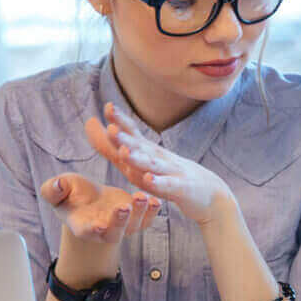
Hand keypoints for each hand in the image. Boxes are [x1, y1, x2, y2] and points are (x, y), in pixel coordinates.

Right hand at [41, 171, 158, 261]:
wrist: (88, 198)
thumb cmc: (70, 194)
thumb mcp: (58, 188)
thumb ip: (53, 189)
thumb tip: (55, 185)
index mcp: (82, 225)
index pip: (86, 231)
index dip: (92, 230)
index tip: (97, 226)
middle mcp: (103, 230)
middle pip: (113, 232)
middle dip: (119, 222)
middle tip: (123, 208)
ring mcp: (121, 226)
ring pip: (132, 226)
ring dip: (139, 214)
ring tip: (142, 197)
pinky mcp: (135, 217)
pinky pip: (146, 219)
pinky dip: (152, 212)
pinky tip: (155, 199)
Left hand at [85, 104, 233, 224]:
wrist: (210, 194)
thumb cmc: (170, 175)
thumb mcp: (140, 161)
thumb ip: (114, 148)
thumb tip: (89, 127)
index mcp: (149, 151)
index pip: (134, 133)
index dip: (122, 121)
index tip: (108, 107)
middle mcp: (160, 157)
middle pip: (141, 146)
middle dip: (126, 138)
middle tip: (112, 128)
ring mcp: (172, 172)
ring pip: (152, 165)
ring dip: (138, 158)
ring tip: (124, 152)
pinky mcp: (182, 188)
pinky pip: (168, 186)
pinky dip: (159, 183)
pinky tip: (149, 179)